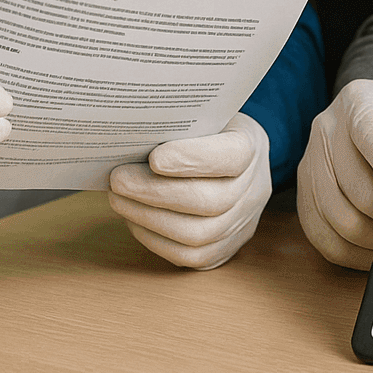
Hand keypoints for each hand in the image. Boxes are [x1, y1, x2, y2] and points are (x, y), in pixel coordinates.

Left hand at [109, 112, 270, 268]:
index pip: (232, 156)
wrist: (239, 163)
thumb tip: (129, 136)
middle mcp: (253, 189)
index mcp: (251, 147)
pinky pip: (190, 256)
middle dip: (156, 193)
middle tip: (118, 180)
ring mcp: (243, 223)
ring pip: (198, 235)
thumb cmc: (210, 134)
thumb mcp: (203, 117)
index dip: (193, 159)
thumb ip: (177, 125)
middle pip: (210, 201)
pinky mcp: (226, 248)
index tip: (153, 157)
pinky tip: (135, 220)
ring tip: (119, 200)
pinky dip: (156, 240)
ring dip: (149, 219)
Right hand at [296, 78, 372, 269]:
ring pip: (337, 217)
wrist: (364, 113)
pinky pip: (321, 234)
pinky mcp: (301, 189)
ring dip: (370, 239)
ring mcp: (309, 159)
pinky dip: (350, 252)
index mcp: (362, 102)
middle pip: (356, 189)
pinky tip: (372, 252)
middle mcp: (328, 128)